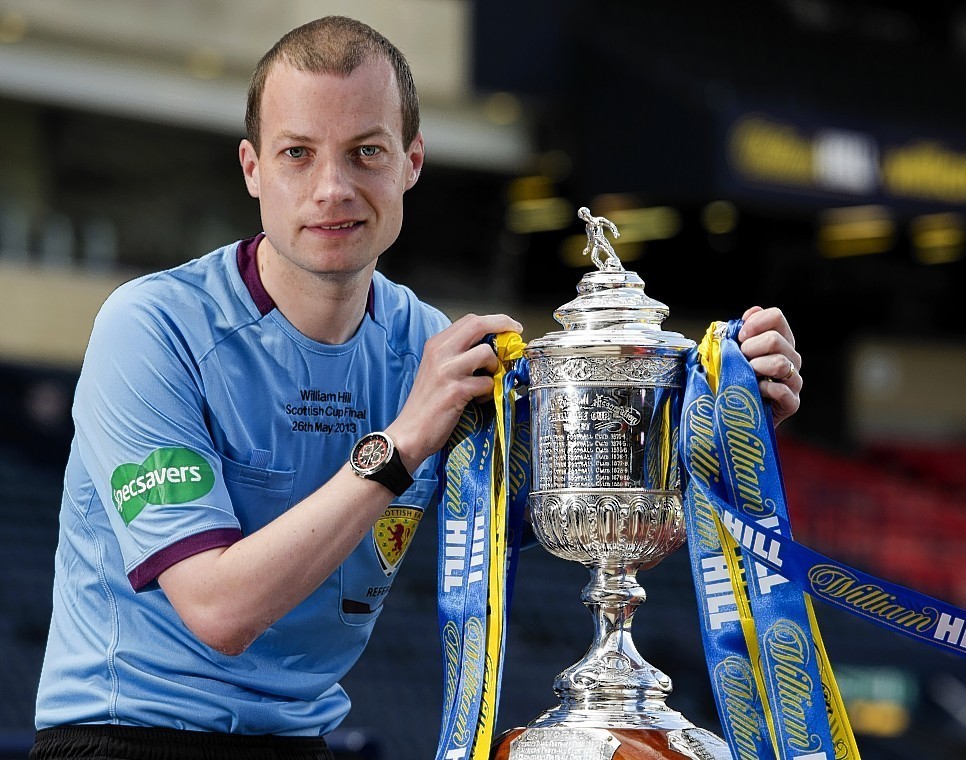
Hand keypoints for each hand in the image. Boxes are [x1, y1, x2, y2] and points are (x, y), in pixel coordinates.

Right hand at [387, 313, 522, 470]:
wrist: (409, 433)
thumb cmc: (426, 404)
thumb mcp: (437, 370)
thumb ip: (458, 355)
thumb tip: (491, 348)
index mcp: (435, 345)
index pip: (469, 320)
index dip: (494, 320)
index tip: (510, 326)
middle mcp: (439, 352)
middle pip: (478, 325)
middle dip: (503, 326)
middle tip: (516, 336)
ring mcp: (447, 371)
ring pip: (486, 353)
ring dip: (494, 368)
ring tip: (486, 382)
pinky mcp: (455, 391)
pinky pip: (486, 382)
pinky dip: (489, 391)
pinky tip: (479, 400)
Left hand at [736, 306, 801, 426]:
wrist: (736, 416)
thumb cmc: (733, 381)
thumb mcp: (732, 354)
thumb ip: (741, 332)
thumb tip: (752, 311)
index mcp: (779, 341)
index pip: (776, 317)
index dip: (755, 323)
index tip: (740, 336)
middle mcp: (791, 358)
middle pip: (775, 339)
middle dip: (750, 347)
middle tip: (740, 359)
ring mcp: (794, 381)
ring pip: (780, 363)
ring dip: (757, 366)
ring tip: (747, 374)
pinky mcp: (792, 403)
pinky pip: (782, 390)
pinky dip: (765, 388)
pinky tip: (755, 390)